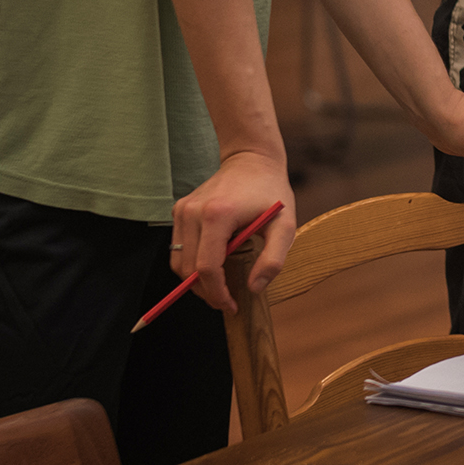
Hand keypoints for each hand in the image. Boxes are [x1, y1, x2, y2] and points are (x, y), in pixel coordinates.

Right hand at [170, 151, 295, 311]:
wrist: (251, 158)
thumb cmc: (271, 192)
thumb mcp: (285, 226)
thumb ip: (273, 259)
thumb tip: (253, 288)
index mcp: (218, 215)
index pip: (207, 268)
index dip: (217, 294)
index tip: (231, 305)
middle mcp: (193, 211)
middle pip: (188, 269)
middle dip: (205, 292)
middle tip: (226, 301)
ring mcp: (183, 209)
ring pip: (178, 261)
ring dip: (194, 280)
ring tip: (218, 286)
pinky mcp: (179, 209)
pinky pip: (178, 247)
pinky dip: (191, 263)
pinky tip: (212, 264)